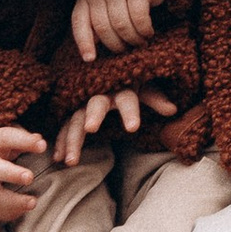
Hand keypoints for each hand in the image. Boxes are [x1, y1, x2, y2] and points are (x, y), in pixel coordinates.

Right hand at [0, 125, 47, 221]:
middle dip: (11, 173)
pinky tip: (23, 211)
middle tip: (30, 178)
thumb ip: (25, 139)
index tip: (43, 146)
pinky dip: (8, 213)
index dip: (23, 141)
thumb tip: (39, 141)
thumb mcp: (12, 138)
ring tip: (33, 202)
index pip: (4, 138)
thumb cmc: (3, 149)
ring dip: (13, 201)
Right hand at [55, 85, 178, 163]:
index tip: (133, 128)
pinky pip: (65, 127)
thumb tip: (173, 110)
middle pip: (96, 105)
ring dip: (72, 139)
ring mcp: (83, 103)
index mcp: (122, 88)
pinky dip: (61, 141)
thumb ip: (156, 98)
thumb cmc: (130, 82)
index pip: (128, 99)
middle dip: (93, 116)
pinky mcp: (72, 112)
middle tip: (91, 129)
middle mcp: (100, 94)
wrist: (107, 70)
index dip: (130, 112)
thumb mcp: (144, 88)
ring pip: (76, 120)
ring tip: (71, 161)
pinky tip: (57, 158)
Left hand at [70, 0, 162, 61]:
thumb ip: (95, 26)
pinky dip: (144, 30)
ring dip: (133, 39)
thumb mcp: (104, 9)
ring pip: (121, 24)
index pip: (80, 22)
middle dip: (117, 45)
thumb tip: (90, 54)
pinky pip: (139, 17)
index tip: (90, 59)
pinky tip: (148, 32)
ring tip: (140, 42)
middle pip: (103, 27)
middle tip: (127, 49)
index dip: (84, 43)